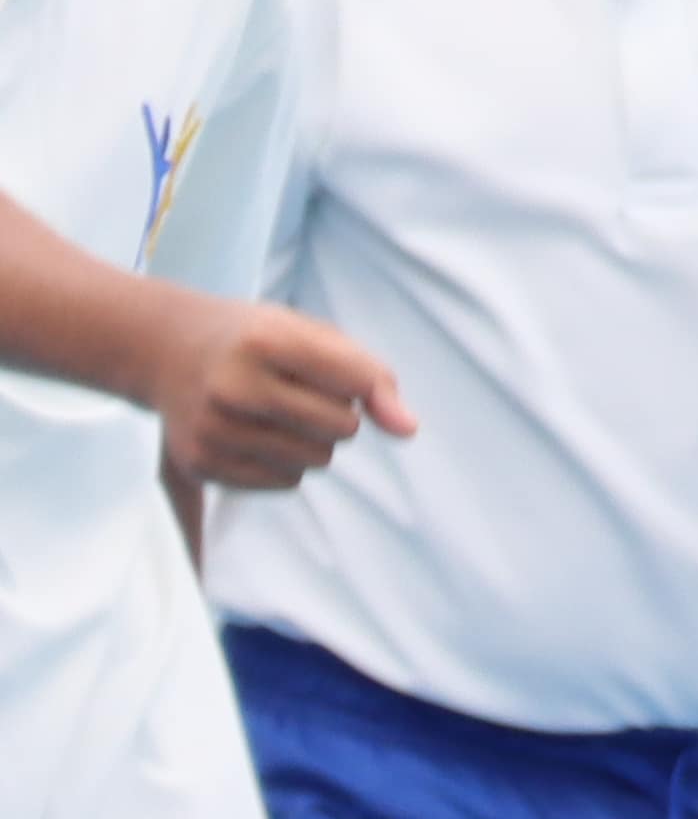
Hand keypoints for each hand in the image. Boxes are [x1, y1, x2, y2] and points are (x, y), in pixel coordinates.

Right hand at [145, 293, 409, 493]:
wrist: (168, 351)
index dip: (363, 382)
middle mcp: (233, 387)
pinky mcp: (200, 463)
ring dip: (315, 441)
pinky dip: (288, 464)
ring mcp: (212, 429)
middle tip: (302, 391)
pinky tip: (258, 433)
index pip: (358, 380)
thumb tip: (409, 430)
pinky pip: (286, 483)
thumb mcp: (313, 335)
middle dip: (340, 414)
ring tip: (278, 411)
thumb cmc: (258, 341)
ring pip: (316, 461)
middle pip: (341, 428)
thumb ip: (371, 376)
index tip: (339, 371)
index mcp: (266, 341)